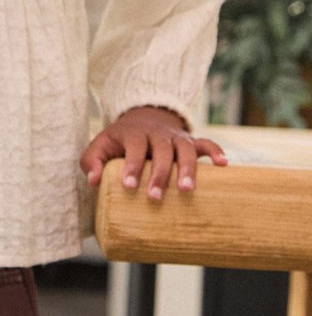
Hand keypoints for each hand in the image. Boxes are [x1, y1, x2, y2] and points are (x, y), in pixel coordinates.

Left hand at [79, 105, 227, 200]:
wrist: (143, 118)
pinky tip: (223, 164)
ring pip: (185, 149)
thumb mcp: (101, 146)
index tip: (128, 186)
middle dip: (158, 174)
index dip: (131, 166)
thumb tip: (93, 181)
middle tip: (154, 197)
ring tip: (187, 189)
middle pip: (161, 151)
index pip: (134, 147)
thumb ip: (92, 162)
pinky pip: (206, 142)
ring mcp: (175, 137)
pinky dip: (215, 151)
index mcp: (134, 134)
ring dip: (187, 168)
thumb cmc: (119, 141)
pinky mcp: (190, 141)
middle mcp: (157, 134)